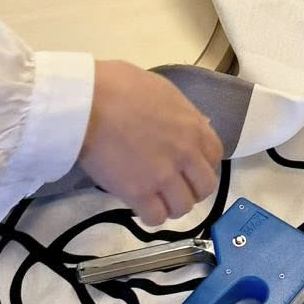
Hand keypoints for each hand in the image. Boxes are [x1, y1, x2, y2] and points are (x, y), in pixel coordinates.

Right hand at [80, 60, 221, 222]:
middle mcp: (185, 154)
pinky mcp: (138, 193)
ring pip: (183, 207)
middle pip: (205, 187)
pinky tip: (140, 205)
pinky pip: (156, 217)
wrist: (88, 102)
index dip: (202, 164)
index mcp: (193, 126)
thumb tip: (190, 123)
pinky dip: (150, 215)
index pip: (215, 156)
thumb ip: (180, 113)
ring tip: (156, 198)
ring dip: (172, 205)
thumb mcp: (162, 90)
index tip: (188, 166)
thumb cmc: (118, 86)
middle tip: (174, 186)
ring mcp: (163, 176)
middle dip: (192, 189)